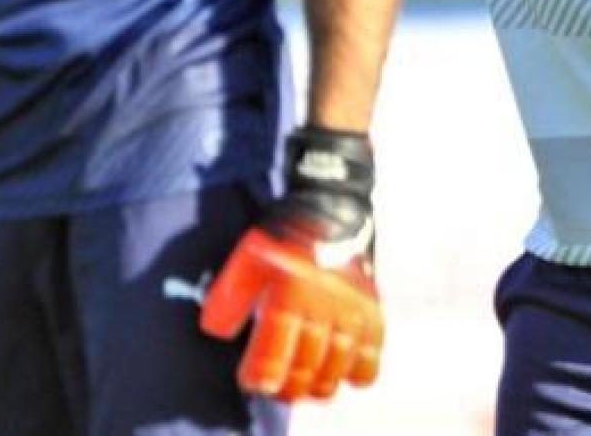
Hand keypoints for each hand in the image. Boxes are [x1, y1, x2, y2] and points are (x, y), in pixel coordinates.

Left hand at [200, 126, 382, 401]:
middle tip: (275, 386)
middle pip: (305, 368)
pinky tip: (339, 372)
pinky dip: (355, 373)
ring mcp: (354, 309)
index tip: (253, 381)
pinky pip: (370, 359)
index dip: (262, 375)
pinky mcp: (374, 311)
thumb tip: (216, 331)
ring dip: (316, 385)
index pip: (275, 351)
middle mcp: (325, 302)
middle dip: (286, 386)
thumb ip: (228, 295)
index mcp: (290, 288)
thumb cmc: (283, 235)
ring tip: (301, 385)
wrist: (330, 204)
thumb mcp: (247, 256)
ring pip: (337, 370)